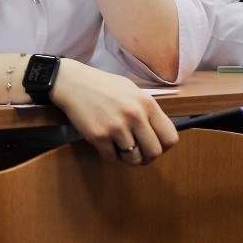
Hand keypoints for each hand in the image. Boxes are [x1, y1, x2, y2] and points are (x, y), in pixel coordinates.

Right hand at [50, 59, 177, 165]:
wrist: (73, 83)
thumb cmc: (103, 86)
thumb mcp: (131, 91)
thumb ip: (146, 110)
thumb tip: (158, 133)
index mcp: (147, 104)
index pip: (170, 137)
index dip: (164, 147)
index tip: (154, 146)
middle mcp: (135, 116)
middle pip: (154, 153)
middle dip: (146, 157)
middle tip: (137, 153)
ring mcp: (117, 127)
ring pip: (133, 159)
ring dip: (127, 158)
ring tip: (119, 147)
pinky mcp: (99, 136)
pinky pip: (111, 158)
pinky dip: (108, 155)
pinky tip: (104, 143)